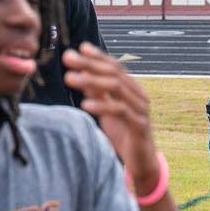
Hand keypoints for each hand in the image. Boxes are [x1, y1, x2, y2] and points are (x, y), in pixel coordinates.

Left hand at [63, 43, 158, 186]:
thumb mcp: (107, 110)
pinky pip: (120, 110)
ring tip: (69, 78)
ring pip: (116, 87)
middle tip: (67, 57)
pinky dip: (102, 105)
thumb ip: (98, 92)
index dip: (98, 56)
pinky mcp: (140, 125)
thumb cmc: (124, 135)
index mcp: (132, 89)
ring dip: (91, 81)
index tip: (80, 48)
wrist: (142, 162)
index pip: (115, 66)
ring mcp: (141, 109)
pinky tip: (85, 104)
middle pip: (114, 73)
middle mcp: (139, 95)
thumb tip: (81, 72)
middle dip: (89, 64)